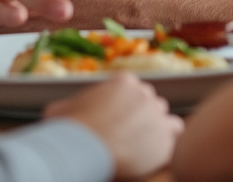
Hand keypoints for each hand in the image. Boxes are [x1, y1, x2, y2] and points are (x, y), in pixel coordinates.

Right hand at [44, 72, 183, 179]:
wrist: (86, 147)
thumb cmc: (71, 128)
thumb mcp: (61, 109)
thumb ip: (68, 106)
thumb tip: (57, 112)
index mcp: (123, 82)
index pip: (133, 90)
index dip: (127, 105)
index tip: (120, 118)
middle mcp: (145, 93)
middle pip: (150, 102)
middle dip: (143, 115)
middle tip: (130, 133)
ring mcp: (157, 114)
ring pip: (165, 116)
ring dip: (158, 127)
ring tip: (145, 142)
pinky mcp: (166, 136)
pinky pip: (176, 135)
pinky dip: (169, 142)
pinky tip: (158, 150)